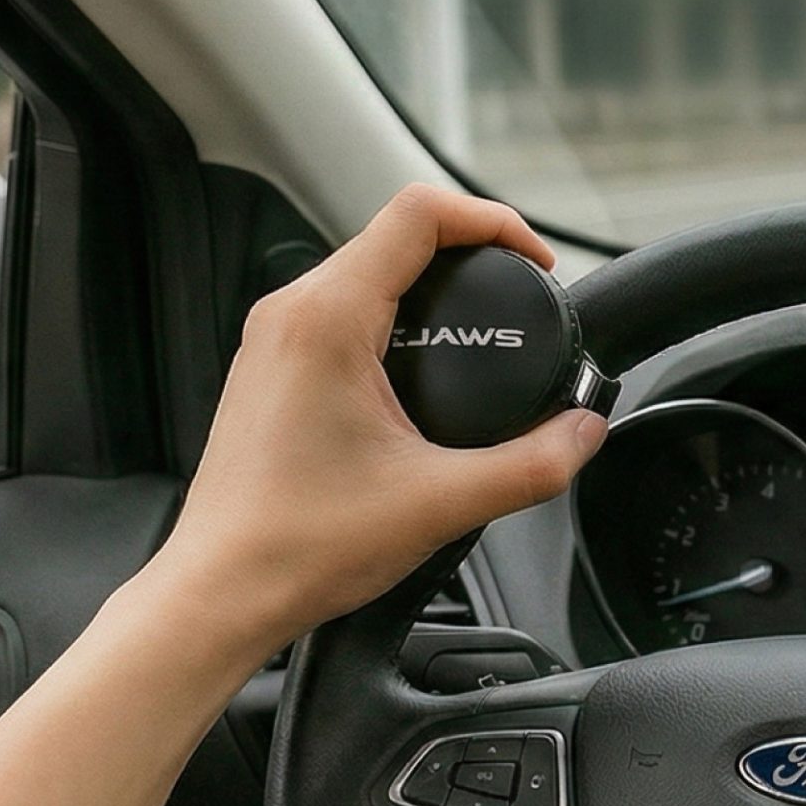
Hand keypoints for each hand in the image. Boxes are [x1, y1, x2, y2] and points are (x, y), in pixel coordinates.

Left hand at [142, 184, 606, 663]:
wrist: (222, 592)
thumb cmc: (298, 545)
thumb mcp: (443, 503)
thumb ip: (534, 464)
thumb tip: (584, 431)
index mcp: (327, 319)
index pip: (419, 214)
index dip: (494, 222)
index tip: (538, 264)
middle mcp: (291, 314)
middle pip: (396, 235)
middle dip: (473, 254)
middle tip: (526, 299)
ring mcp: (274, 339)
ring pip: (368, 271)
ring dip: (434, 286)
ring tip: (485, 333)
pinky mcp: (273, 369)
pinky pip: (343, 311)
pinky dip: (397, 319)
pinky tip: (427, 374)